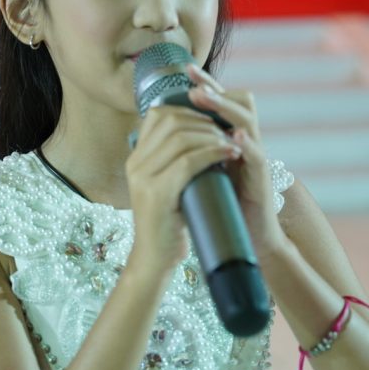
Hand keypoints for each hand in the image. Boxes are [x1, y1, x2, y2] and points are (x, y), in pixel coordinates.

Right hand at [125, 103, 242, 277]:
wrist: (156, 260)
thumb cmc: (169, 222)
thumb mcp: (167, 184)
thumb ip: (174, 160)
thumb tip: (200, 132)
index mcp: (136, 158)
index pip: (159, 114)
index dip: (189, 110)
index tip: (213, 122)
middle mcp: (135, 163)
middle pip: (170, 121)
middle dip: (204, 121)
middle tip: (227, 132)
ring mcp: (143, 178)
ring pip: (181, 138)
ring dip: (213, 136)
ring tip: (233, 144)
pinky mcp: (157, 193)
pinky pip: (188, 161)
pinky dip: (214, 153)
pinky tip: (231, 155)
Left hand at [185, 64, 287, 259]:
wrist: (247, 237)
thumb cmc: (222, 204)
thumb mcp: (202, 171)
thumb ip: (191, 151)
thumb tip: (161, 134)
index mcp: (230, 138)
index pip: (222, 102)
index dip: (207, 84)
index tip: (186, 69)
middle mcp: (246, 142)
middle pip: (240, 102)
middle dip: (216, 90)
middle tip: (193, 82)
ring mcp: (255, 158)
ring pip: (247, 122)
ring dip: (225, 108)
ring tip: (205, 98)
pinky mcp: (261, 179)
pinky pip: (257, 155)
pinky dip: (246, 144)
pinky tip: (233, 138)